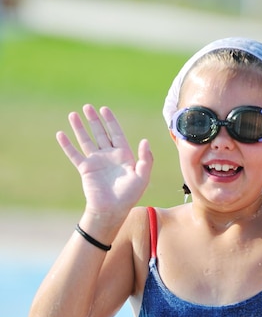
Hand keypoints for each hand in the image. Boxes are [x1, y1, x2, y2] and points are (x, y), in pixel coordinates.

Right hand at [56, 104, 152, 218]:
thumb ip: (146, 159)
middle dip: (94, 120)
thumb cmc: (129, 196)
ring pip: (86, 140)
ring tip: (73, 114)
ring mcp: (96, 162)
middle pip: (100, 133)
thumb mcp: (142, 177)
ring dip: (79, 128)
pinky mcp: (85, 169)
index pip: (116, 134)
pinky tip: (60, 134)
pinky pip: (74, 154)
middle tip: (88, 106)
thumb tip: (145, 141)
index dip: (111, 121)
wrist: (112, 210)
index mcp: (123, 156)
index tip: (105, 110)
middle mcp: (108, 156)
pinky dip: (67, 144)